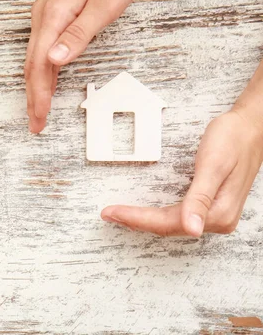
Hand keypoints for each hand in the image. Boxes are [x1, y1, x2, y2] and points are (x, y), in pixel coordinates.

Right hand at [25, 0, 144, 133]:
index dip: (39, 95)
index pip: (40, 65)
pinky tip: (44, 82)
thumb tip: (55, 60)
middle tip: (35, 123)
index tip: (39, 117)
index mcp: (56, 17)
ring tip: (37, 110)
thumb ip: (79, 34)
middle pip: (32, 65)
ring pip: (34, 59)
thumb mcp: (106, 3)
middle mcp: (45, 17)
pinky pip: (40, 48)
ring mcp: (46, 15)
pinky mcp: (52, 14)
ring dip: (35, 87)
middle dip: (33, 98)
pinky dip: (40, 70)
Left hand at [101, 110, 262, 236]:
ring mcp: (214, 214)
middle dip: (135, 221)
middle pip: (167, 226)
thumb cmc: (233, 140)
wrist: (250, 127)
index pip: (168, 223)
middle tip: (108, 214)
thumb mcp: (213, 165)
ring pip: (171, 223)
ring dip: (144, 220)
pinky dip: (157, 215)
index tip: (113, 213)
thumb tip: (192, 229)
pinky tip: (144, 213)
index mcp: (218, 213)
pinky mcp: (209, 205)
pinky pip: (177, 216)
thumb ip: (201, 199)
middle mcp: (217, 219)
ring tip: (119, 214)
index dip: (137, 219)